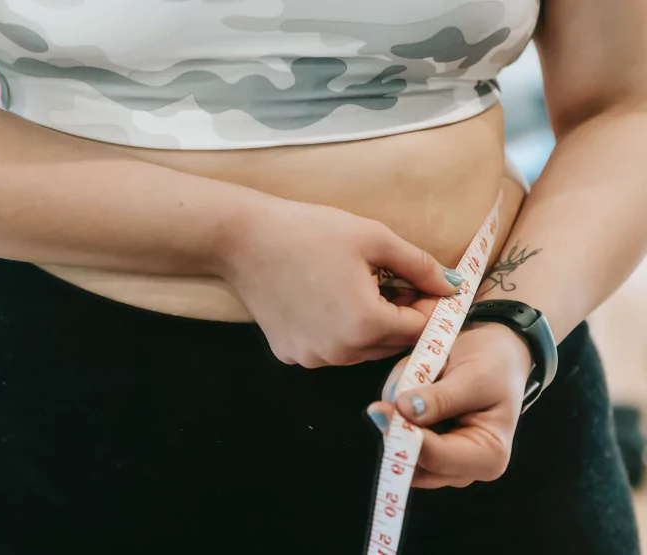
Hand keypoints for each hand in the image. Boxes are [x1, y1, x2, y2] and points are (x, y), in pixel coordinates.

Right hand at [218, 197, 462, 367]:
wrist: (244, 240)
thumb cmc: (309, 232)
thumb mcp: (374, 239)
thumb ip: (420, 266)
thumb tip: (454, 286)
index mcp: (366, 324)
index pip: (419, 329)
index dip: (429, 306)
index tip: (424, 284)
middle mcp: (340, 351)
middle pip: (391, 343)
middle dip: (400, 316)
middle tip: (390, 281)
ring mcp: (312, 357)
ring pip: (361, 349)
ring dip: (369, 325)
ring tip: (356, 287)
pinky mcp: (290, 354)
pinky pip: (329, 349)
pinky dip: (336, 330)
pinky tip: (324, 299)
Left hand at [368, 322, 532, 487]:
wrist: (495, 353)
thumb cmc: (494, 366)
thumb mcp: (473, 377)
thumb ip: (439, 398)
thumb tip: (403, 410)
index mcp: (488, 456)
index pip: (437, 459)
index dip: (406, 436)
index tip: (379, 410)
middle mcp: (465, 468)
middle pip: (414, 463)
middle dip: (397, 428)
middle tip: (389, 396)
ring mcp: (443, 461)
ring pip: (399, 451)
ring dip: (395, 418)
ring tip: (413, 382)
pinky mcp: (425, 448)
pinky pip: (396, 437)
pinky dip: (395, 413)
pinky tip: (411, 388)